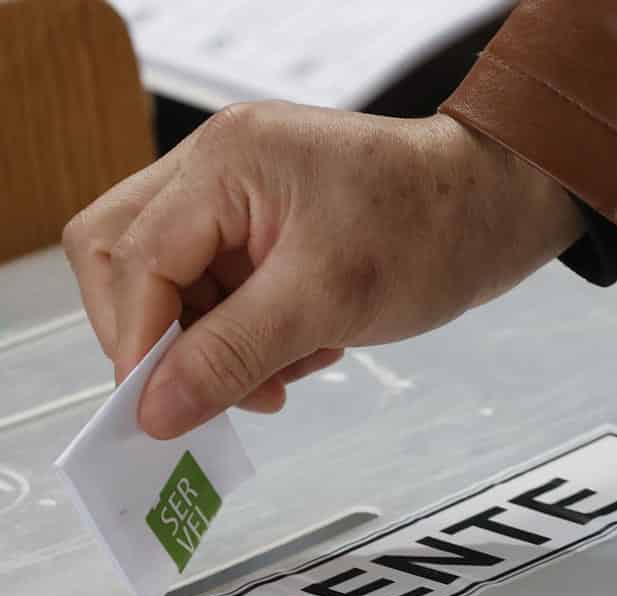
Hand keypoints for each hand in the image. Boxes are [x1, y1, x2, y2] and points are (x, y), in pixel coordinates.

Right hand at [62, 103, 584, 438]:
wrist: (497, 209)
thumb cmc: (433, 225)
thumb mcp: (327, 302)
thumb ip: (230, 356)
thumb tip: (156, 411)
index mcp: (224, 162)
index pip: (132, 259)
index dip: (138, 343)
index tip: (159, 411)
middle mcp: (213, 168)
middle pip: (119, 259)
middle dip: (156, 340)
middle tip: (208, 392)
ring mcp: (230, 198)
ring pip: (163, 286)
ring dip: (209, 347)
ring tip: (285, 368)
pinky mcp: (252, 231)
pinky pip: (210, 295)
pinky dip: (242, 339)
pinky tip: (301, 349)